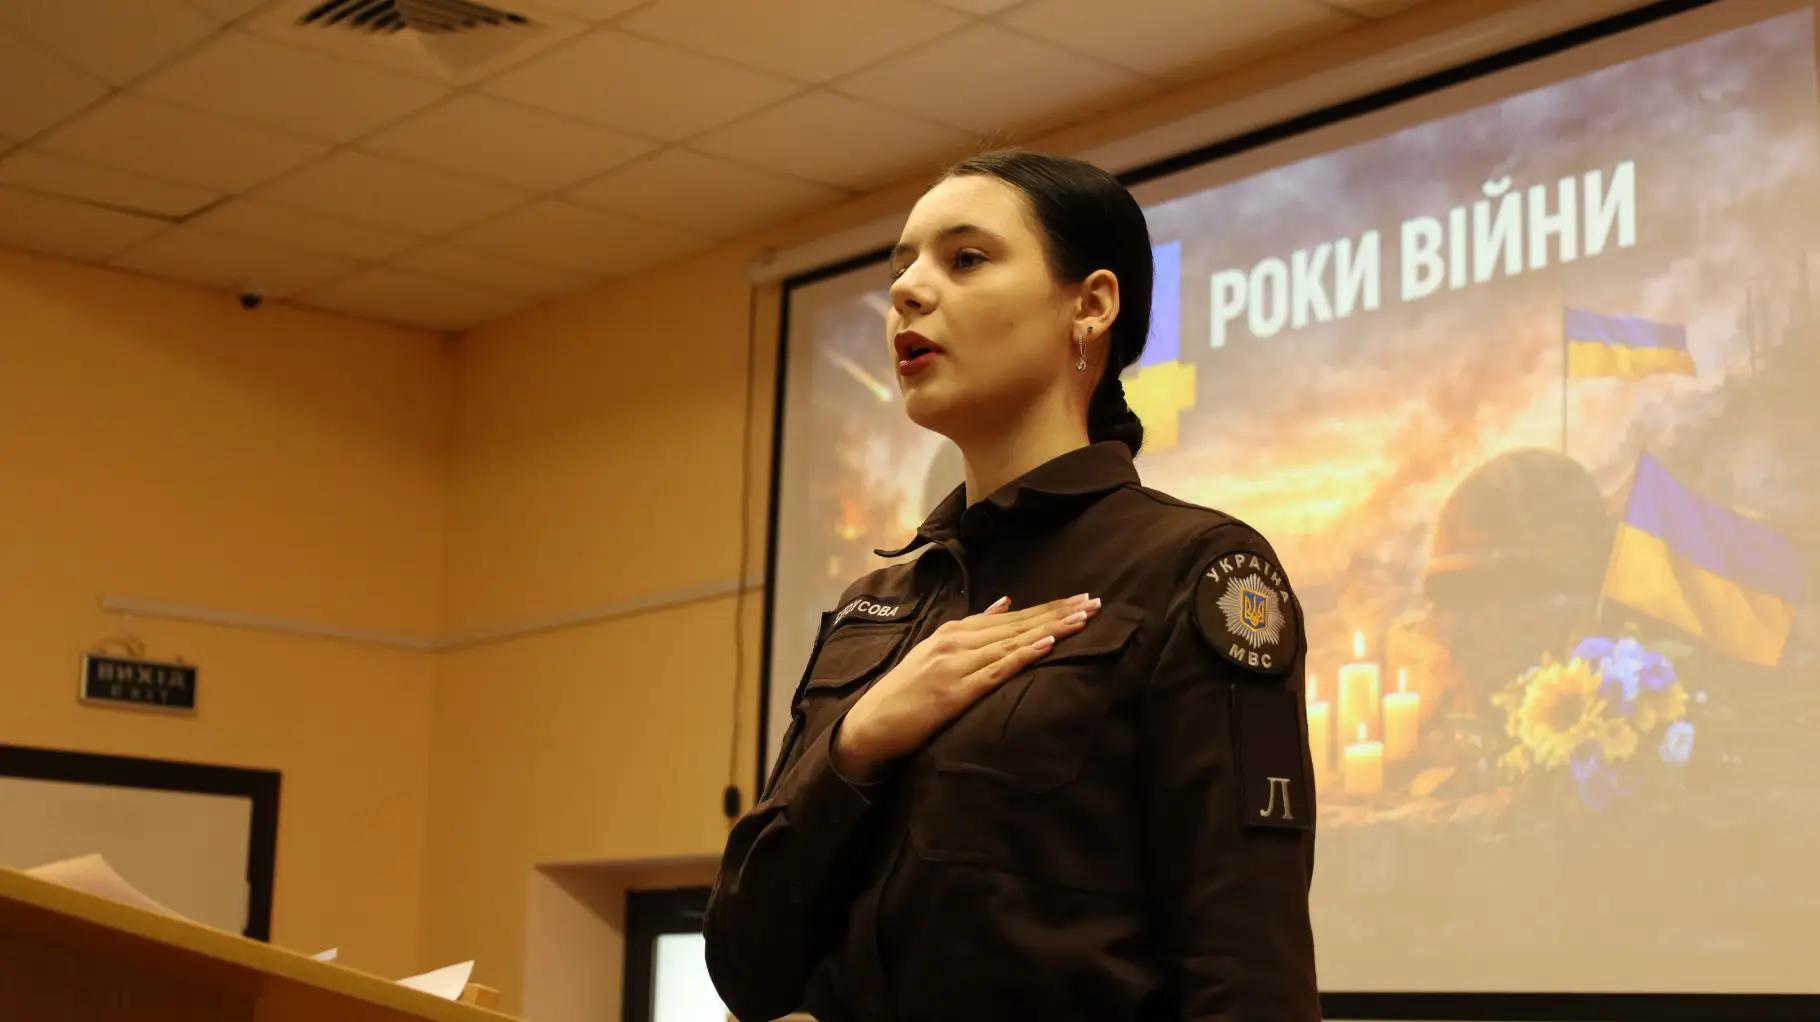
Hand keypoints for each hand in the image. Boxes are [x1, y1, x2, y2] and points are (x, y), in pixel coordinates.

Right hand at [832, 594, 1100, 781]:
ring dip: (1050, 629)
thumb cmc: (906, 692)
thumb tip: (1006, 603)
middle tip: (1094, 602)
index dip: (1048, 608)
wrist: (870, 725)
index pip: (1012, 617)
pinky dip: (1021, 657)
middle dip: (1058, 613)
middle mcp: (956, 642)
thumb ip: (973, 629)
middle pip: (1018, 625)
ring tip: (1082, 619)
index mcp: (954, 632)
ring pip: (1012, 643)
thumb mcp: (936, 651)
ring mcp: (955, 666)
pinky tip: (1046, 646)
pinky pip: (995, 672)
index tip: (1080, 599)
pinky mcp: (955, 693)